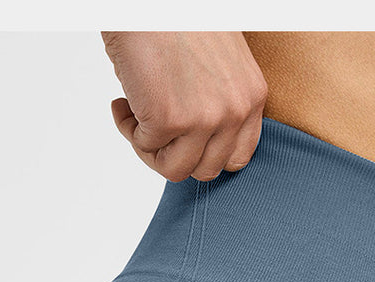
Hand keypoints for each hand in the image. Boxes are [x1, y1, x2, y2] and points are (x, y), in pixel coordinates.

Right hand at [102, 31, 267, 181]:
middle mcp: (234, 112)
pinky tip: (122, 102)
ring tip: (138, 116)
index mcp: (251, 97)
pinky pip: (144, 146)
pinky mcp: (169, 119)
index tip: (185, 139)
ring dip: (152, 148)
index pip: (237, 158)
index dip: (206, 153)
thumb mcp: (220, 64)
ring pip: (176, 169)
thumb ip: (219, 102)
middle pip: (206, 169)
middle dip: (177, 153)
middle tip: (156, 129)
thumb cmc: (177, 18)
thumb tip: (194, 141)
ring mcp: (204, 119)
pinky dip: (127, 127)